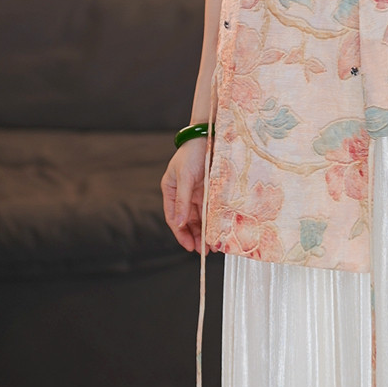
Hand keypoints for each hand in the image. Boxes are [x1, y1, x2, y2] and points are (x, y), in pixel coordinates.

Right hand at [162, 138, 209, 252]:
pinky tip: (216, 230)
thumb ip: (181, 201)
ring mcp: (196, 192)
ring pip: (199, 217)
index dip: (180, 233)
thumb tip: (178, 223)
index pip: (173, 217)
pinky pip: (209, 209)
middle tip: (203, 250)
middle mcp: (183, 194)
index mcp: (171, 190)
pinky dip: (212, 220)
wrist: (209, 136)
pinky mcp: (209, 190)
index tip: (188, 246)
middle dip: (194, 236)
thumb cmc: (192, 153)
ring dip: (203, 231)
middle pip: (187, 221)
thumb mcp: (184, 177)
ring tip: (211, 245)